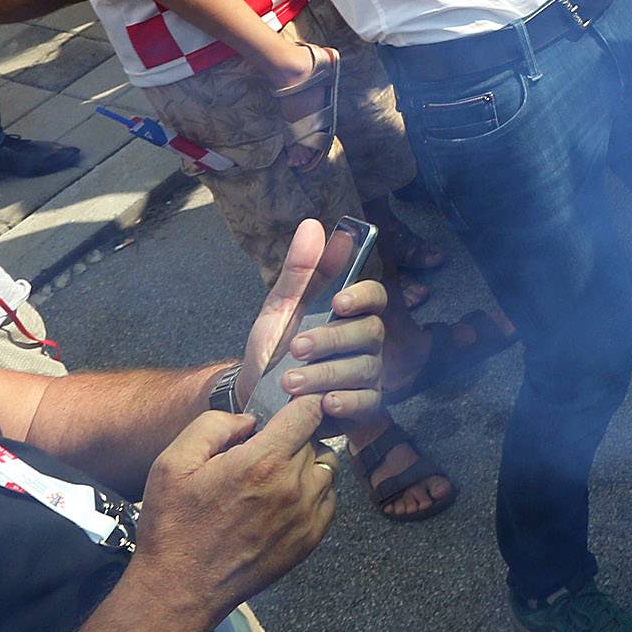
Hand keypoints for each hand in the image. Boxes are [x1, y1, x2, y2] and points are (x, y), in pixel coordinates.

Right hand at [128, 399, 337, 625]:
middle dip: (295, 433)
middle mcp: (293, 488)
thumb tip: (250, 421)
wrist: (179, 589)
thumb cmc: (173, 525)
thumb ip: (215, 425)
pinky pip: (328, 500)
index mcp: (262, 462)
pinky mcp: (309, 541)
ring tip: (274, 472)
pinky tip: (282, 498)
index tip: (290, 402)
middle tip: (266, 444)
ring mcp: (305, 517)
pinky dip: (313, 491)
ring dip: (306, 462)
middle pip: (315, 438)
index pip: (309, 411)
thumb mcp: (174, 461)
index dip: (302, 400)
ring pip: (326, 468)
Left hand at [241, 218, 387, 423]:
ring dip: (326, 373)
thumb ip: (299, 270)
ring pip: (364, 368)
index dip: (363, 295)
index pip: (375, 296)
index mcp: (349, 313)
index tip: (338, 301)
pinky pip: (368, 402)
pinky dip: (347, 401)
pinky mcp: (363, 407)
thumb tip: (313, 225)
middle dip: (332, 340)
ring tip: (290, 381)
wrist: (256, 399)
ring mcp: (367, 375)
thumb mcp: (280, 307)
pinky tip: (323, 402)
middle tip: (296, 348)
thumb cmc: (274, 349)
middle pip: (370, 332)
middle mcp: (365, 342)